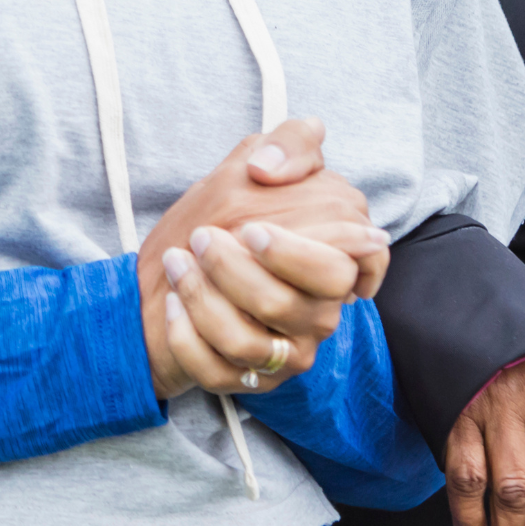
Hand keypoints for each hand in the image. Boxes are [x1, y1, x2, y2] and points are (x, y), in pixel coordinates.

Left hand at [139, 119, 389, 399]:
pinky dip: (187, 336)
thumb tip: (270, 168)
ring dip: (203, 299)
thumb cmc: (226, 213)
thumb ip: (290, 143)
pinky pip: (219, 371)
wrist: (174, 267)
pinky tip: (173, 302)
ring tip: (177, 261)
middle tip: (202, 238)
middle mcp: (321, 310)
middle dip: (237, 273)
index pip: (352, 267)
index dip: (302, 254)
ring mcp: (290, 351)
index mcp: (335, 257)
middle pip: (289, 305)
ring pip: (250, 343)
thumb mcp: (256, 160)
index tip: (251, 230)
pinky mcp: (255, 382)